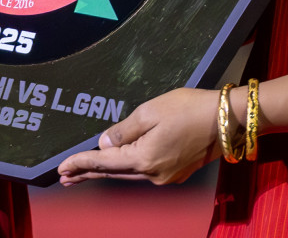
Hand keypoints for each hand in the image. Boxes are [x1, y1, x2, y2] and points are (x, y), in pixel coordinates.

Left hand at [56, 87, 220, 185]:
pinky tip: (118, 164)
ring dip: (105, 172)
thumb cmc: (189, 109)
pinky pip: (143, 171)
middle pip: (113, 173)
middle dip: (87, 174)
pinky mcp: (176, 172)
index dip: (80, 164)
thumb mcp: (150, 111)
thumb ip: (123, 130)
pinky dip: (126, 168)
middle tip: (65, 178)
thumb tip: (103, 142)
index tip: (61, 169)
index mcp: (143, 159)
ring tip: (83, 175)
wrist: (227, 120)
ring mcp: (166, 176)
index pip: (102, 162)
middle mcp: (153, 174)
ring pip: (128, 174)